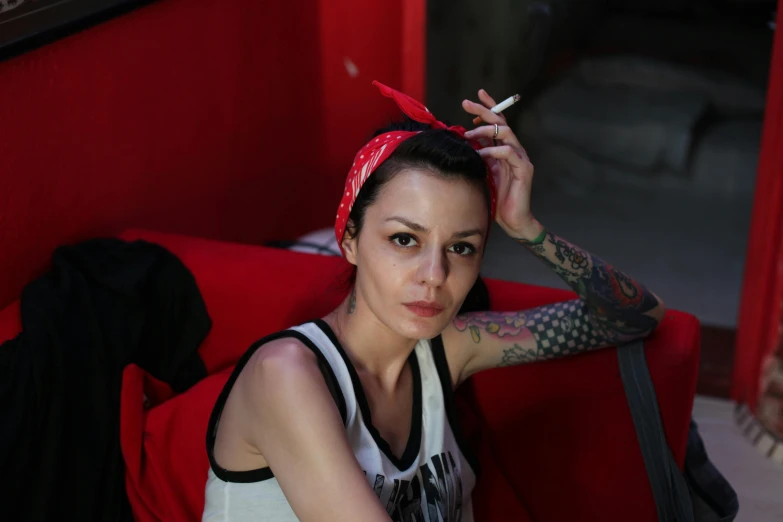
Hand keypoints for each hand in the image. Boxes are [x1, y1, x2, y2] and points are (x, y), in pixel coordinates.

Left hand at [462, 90, 542, 239]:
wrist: (512, 220)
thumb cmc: (496, 198)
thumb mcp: (483, 172)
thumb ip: (478, 156)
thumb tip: (463, 141)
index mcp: (504, 148)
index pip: (498, 122)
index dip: (488, 107)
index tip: (474, 97)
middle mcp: (514, 149)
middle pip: (501, 122)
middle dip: (484, 110)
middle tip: (466, 103)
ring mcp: (521, 158)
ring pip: (505, 133)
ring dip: (485, 130)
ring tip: (469, 133)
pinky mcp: (524, 169)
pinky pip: (509, 153)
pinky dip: (493, 150)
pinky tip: (481, 154)